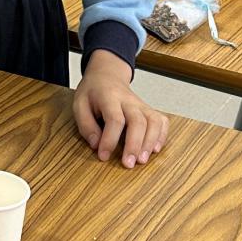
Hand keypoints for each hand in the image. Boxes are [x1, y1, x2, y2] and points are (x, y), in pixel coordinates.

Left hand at [73, 51, 167, 167]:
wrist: (107, 76)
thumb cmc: (93, 93)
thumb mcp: (79, 105)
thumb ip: (86, 125)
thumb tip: (96, 145)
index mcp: (109, 98)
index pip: (114, 119)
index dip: (110, 140)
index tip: (103, 156)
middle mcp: (129, 101)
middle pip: (138, 121)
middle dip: (134, 144)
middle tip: (128, 164)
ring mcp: (142, 105)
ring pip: (153, 121)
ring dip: (150, 142)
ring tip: (142, 160)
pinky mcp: (149, 110)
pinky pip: (162, 121)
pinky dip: (161, 136)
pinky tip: (154, 150)